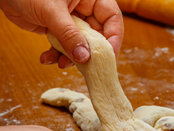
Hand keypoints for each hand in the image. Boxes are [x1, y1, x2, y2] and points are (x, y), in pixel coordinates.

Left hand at [0, 0, 122, 67]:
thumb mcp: (51, 12)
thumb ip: (70, 35)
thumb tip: (85, 58)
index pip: (112, 19)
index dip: (113, 38)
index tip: (108, 56)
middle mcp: (84, 8)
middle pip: (98, 35)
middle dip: (89, 52)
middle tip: (85, 66)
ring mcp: (71, 19)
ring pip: (81, 44)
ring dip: (71, 57)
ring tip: (61, 64)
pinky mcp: (58, 28)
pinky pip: (65, 45)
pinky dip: (56, 55)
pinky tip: (46, 58)